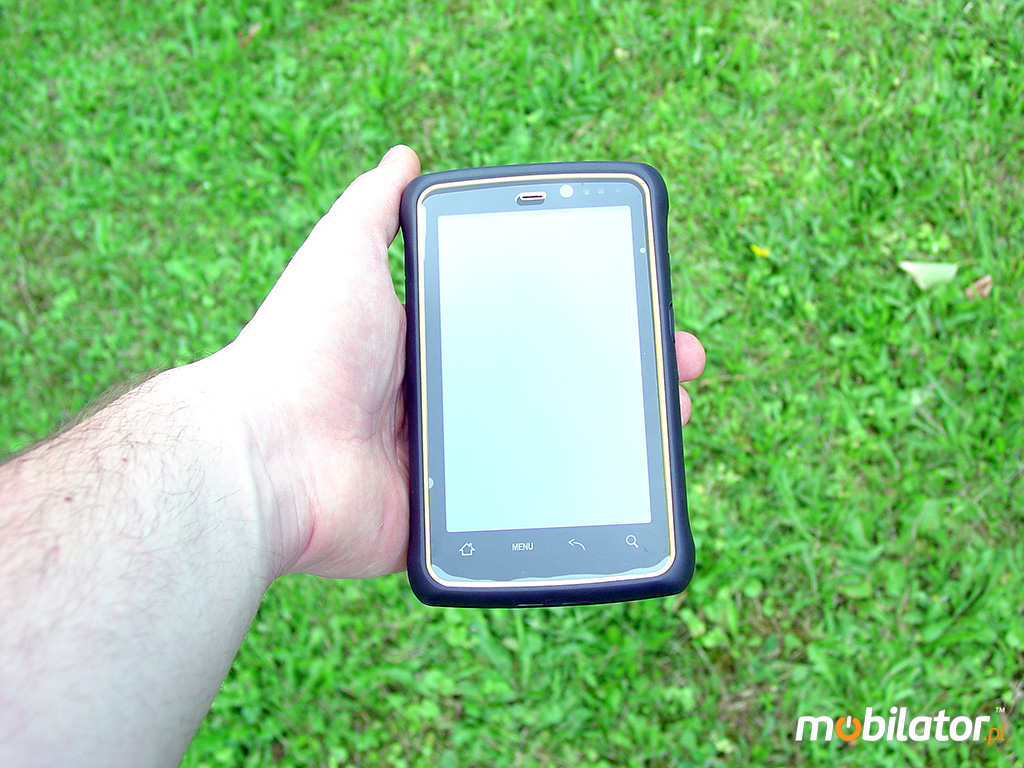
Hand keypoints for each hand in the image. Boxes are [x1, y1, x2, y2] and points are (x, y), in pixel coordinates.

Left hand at [197, 146, 706, 580]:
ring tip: (668, 425)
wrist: (267, 454)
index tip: (635, 308)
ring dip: (609, 439)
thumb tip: (405, 157)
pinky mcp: (443, 518)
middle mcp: (440, 400)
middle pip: (547, 386)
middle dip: (615, 377)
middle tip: (674, 370)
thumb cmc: (306, 349)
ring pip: (545, 450)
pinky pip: (512, 513)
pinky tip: (617, 490)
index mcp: (427, 344)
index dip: (584, 317)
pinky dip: (563, 503)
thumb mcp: (342, 255)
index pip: (524, 325)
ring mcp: (446, 463)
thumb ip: (375, 209)